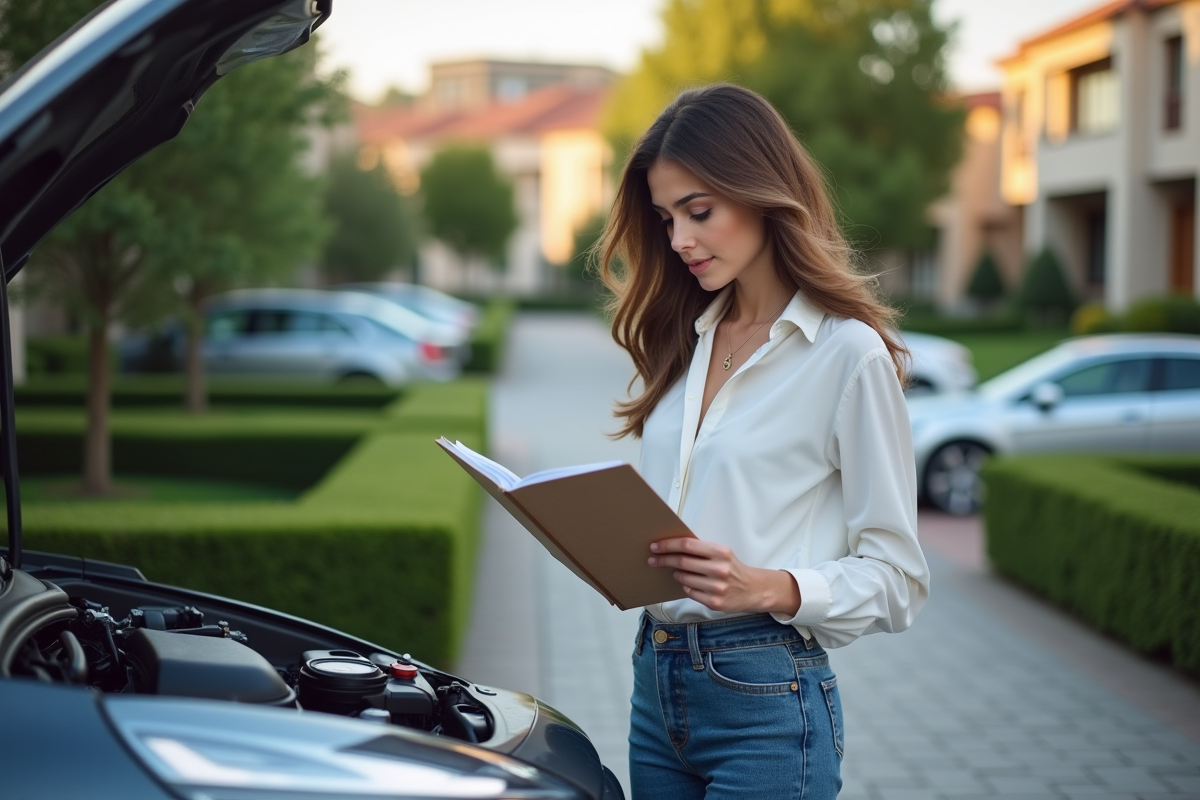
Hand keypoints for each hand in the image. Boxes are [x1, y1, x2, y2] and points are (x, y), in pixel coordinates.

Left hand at [649, 537, 800, 616]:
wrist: (753, 589)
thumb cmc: (732, 568)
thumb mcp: (721, 554)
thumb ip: (701, 550)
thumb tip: (672, 546)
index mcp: (721, 552)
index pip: (687, 546)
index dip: (668, 545)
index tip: (655, 547)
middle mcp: (720, 569)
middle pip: (682, 562)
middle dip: (664, 560)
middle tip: (652, 559)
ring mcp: (717, 587)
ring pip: (684, 579)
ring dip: (676, 574)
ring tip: (675, 571)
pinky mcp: (715, 602)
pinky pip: (690, 593)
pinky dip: (686, 586)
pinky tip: (689, 583)